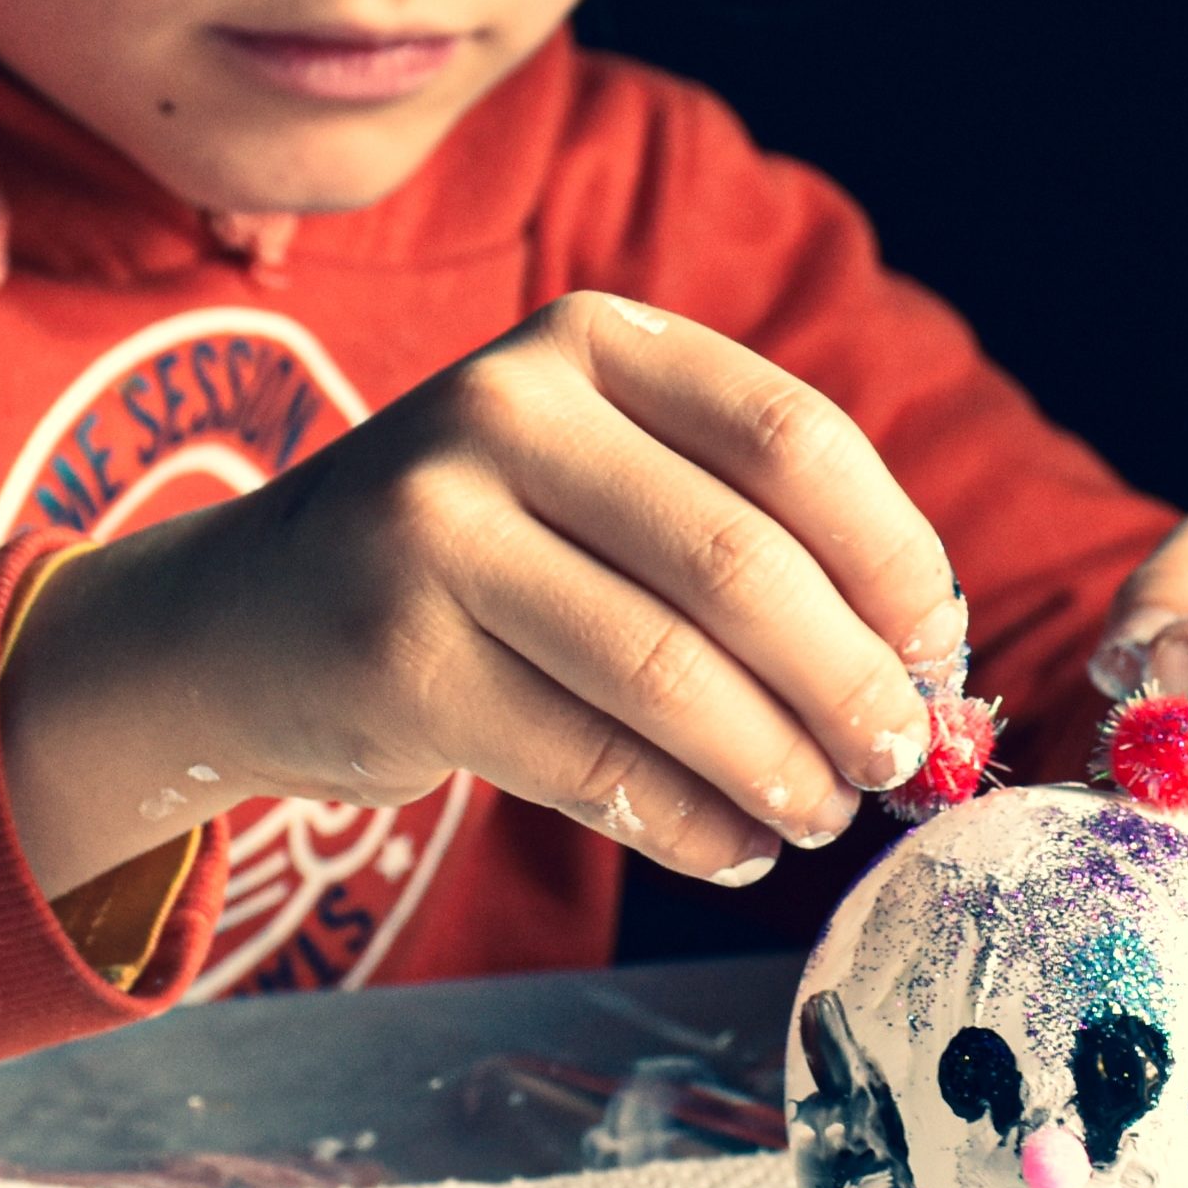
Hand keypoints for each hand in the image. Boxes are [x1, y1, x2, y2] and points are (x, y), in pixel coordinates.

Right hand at [0, 293, 965, 898]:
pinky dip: (691, 822)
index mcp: (589, 343)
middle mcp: (505, 411)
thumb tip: (922, 663)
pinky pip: (593, 763)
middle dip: (849, 682)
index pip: (792, 438)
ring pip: (669, 674)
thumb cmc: (473, 552)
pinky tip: (732, 844)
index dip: (894, 557)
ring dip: (778, 767)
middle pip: (739, 563)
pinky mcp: (398, 658)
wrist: (250, 615)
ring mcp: (434, 531)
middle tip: (897, 761)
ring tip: (822, 813)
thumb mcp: (592, 478)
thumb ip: (736, 529)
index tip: (937, 651)